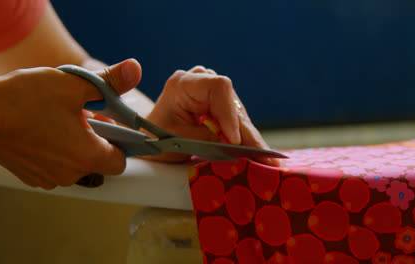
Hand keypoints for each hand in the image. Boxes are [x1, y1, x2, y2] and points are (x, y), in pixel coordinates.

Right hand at [0, 59, 141, 188]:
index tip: (113, 125)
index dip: (121, 142)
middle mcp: (70, 174)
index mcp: (87, 156)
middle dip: (97, 139)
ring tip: (61, 120)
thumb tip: (135, 70)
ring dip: (76, 144)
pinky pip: (56, 166)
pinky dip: (57, 151)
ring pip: (76, 163)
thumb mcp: (72, 85)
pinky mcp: (31, 176)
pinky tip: (45, 129)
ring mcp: (49, 178)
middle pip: (99, 161)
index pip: (121, 161)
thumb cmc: (23, 100)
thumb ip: (109, 82)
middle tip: (83, 115)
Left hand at [145, 66, 279, 166]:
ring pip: (238, 113)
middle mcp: (201, 82)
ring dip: (250, 137)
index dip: (230, 113)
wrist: (148, 136)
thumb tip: (234, 144)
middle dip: (247, 133)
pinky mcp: (219, 104)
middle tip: (264, 156)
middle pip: (233, 103)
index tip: (235, 140)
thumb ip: (205, 138)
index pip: (218, 88)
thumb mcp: (177, 140)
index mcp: (184, 84)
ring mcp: (212, 91)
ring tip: (266, 159)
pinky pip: (236, 120)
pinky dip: (245, 138)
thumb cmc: (155, 136)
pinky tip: (258, 153)